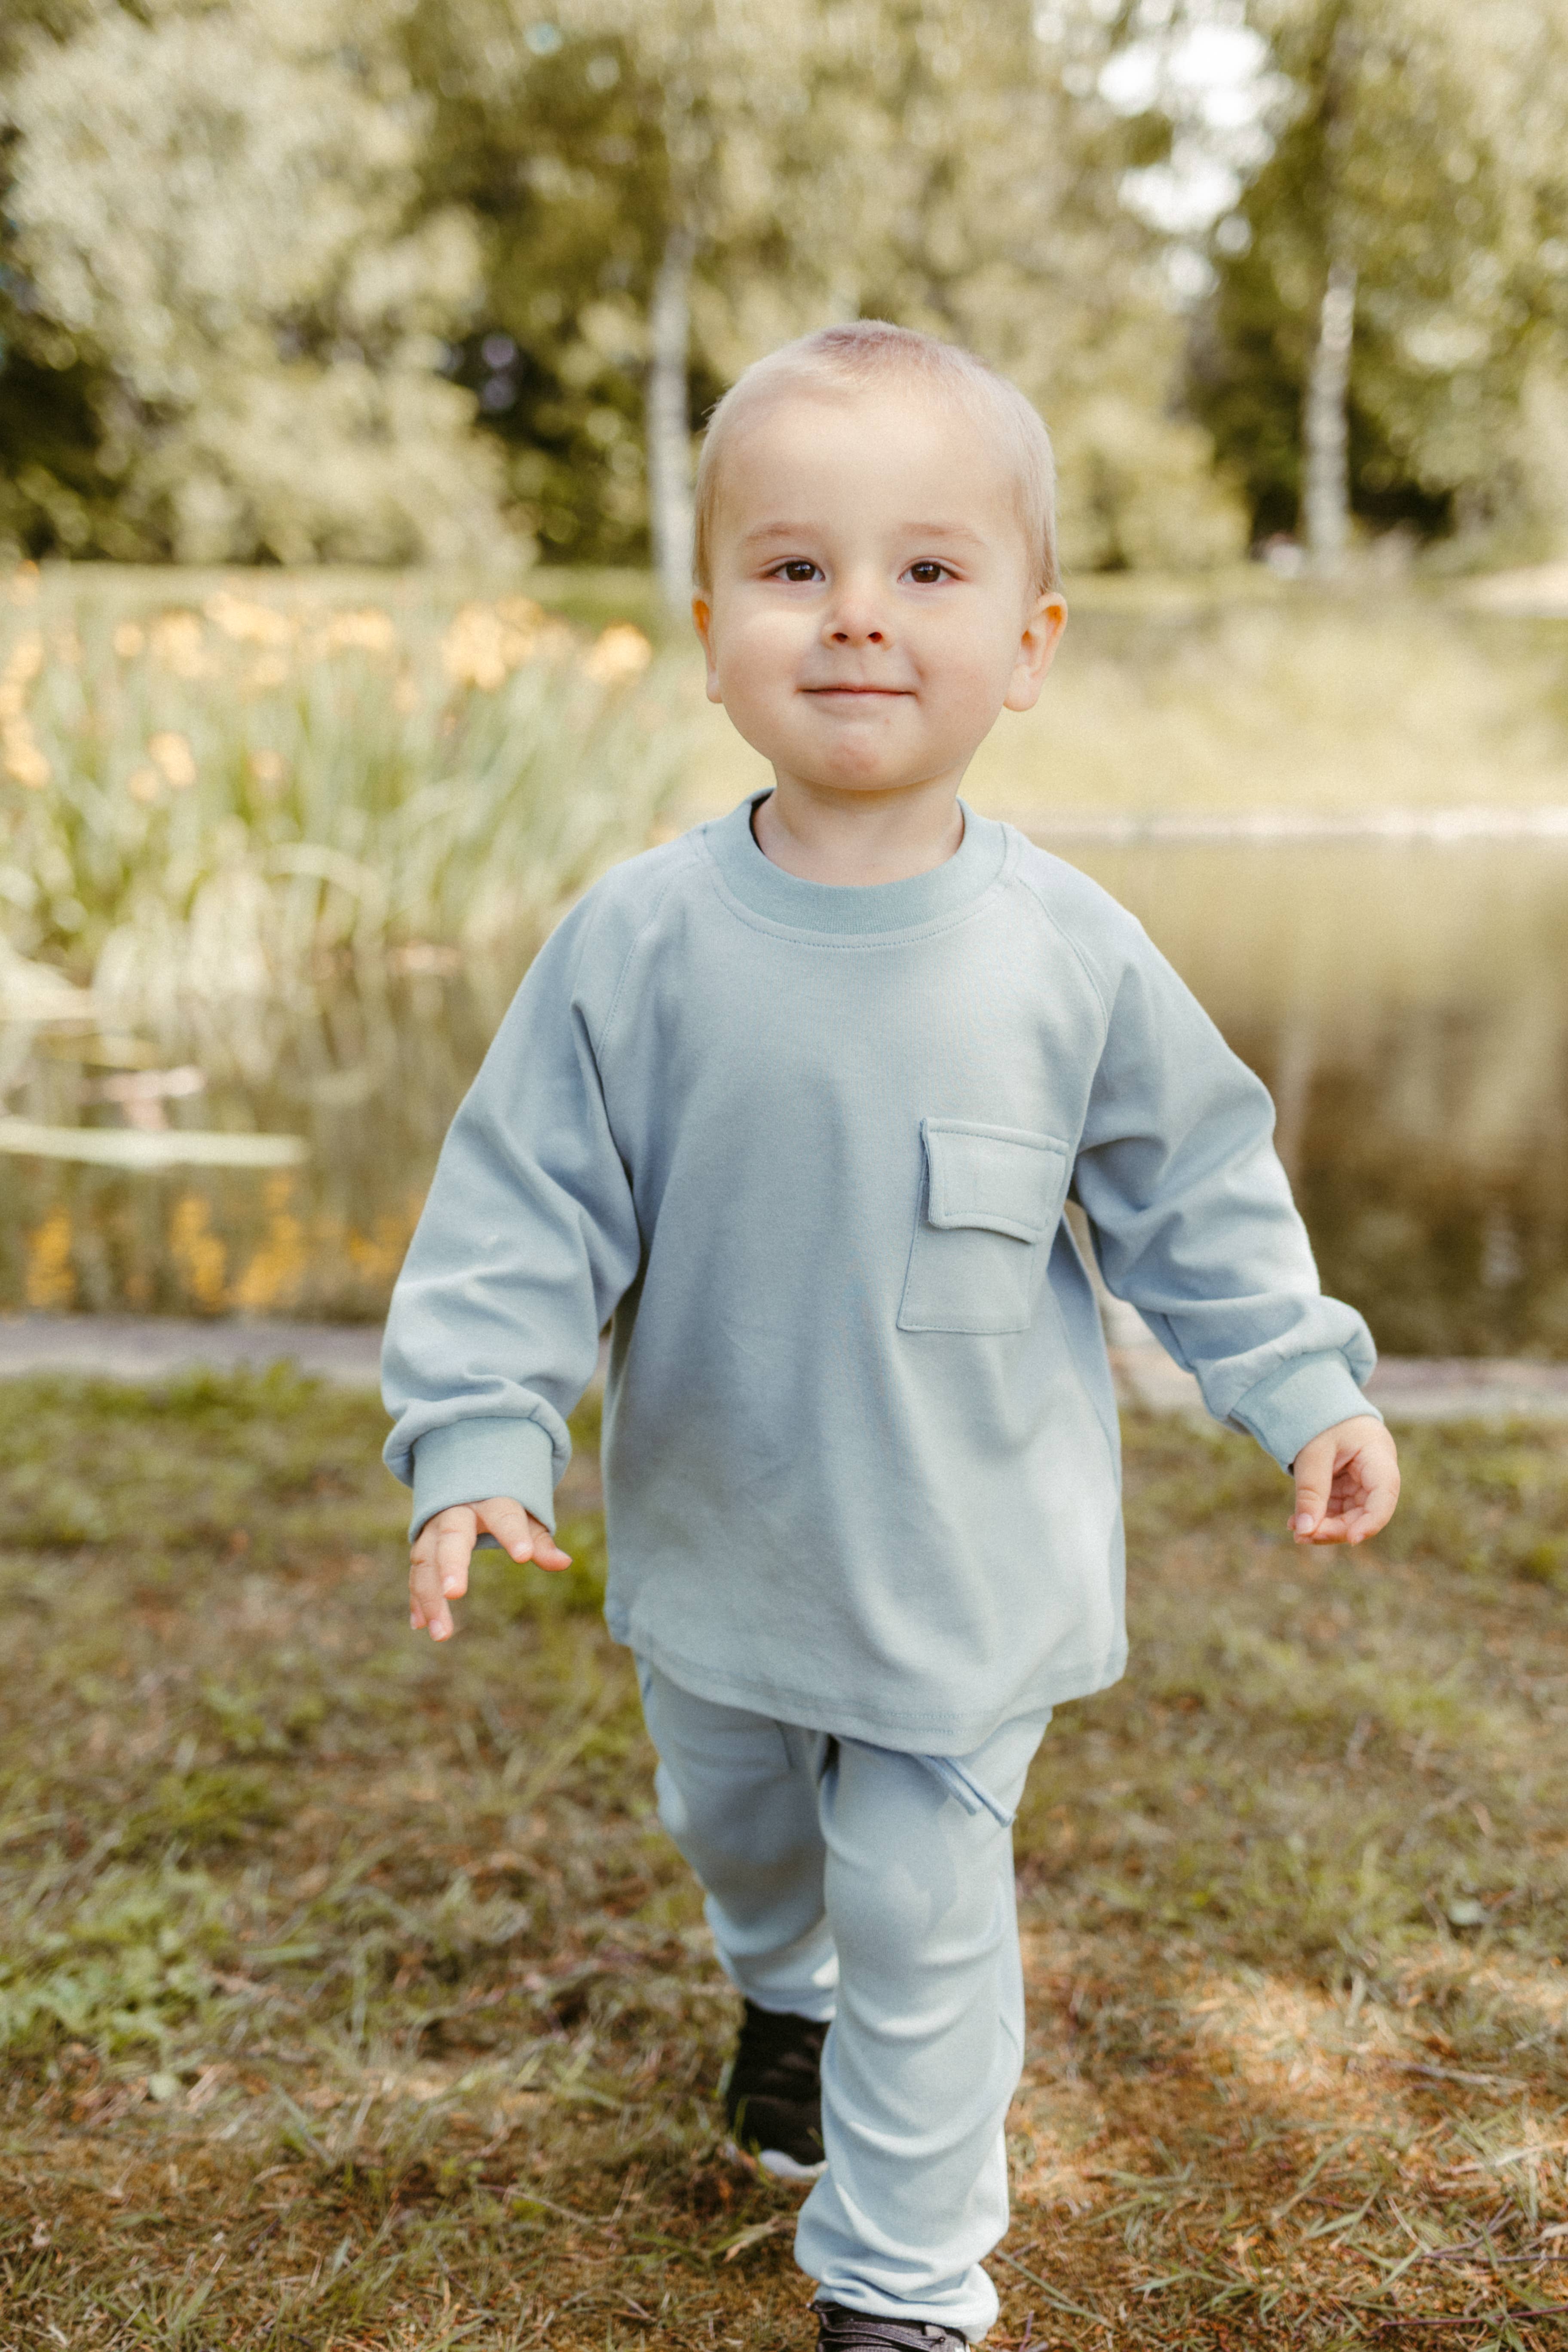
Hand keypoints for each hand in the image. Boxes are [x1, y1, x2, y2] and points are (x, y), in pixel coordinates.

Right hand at [409, 1496, 571, 1641]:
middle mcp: (456, 1512)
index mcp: (489, 1500)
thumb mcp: (524, 1514)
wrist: (462, 1476)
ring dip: (429, 1597)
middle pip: (452, 1536)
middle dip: (451, 1564)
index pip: (503, 1515)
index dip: (513, 1534)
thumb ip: (538, 1539)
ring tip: (441, 1633)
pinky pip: (416, 1573)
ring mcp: (433, 1529)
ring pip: (427, 1561)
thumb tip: (564, 1563)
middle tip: (454, 1593)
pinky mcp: (421, 1546)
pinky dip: (417, 1598)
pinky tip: (420, 1624)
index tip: (524, 1557)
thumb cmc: (501, 1502)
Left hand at [1289, 1415, 1399, 1545]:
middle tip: (1304, 1536)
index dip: (1372, 1522)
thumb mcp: (1312, 1453)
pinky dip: (1320, 1518)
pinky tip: (1298, 1523)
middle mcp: (1377, 1474)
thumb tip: (1304, 1531)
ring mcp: (1363, 1483)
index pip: (1384, 1495)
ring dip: (1325, 1528)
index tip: (1352, 1540)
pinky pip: (1338, 1510)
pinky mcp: (1349, 1488)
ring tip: (1297, 1532)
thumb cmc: (1320, 1421)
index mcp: (1378, 1456)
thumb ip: (1310, 1491)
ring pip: (1351, 1517)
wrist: (1319, 1405)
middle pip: (1366, 1512)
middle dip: (1337, 1529)